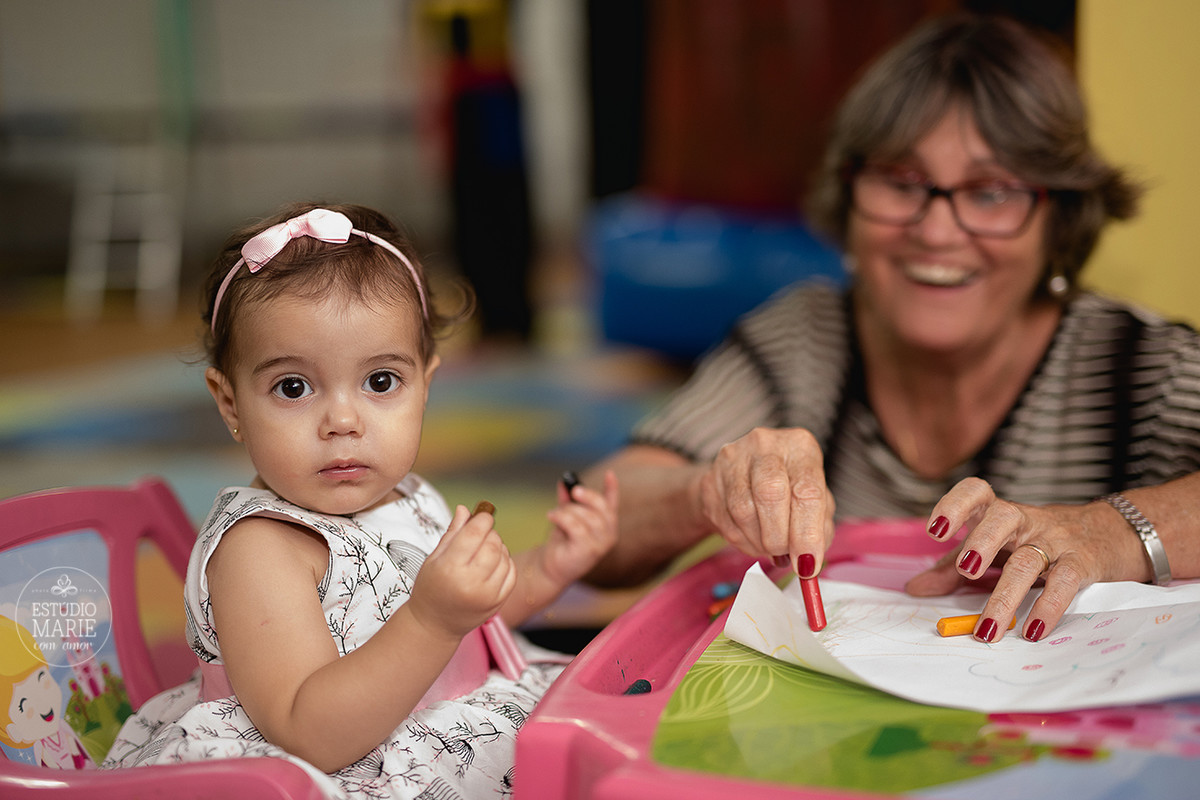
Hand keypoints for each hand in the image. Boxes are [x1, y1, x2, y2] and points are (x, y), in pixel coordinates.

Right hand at [407, 504, 515, 638]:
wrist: (435, 624)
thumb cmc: (431, 588)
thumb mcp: (434, 558)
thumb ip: (453, 533)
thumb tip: (465, 508)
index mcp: (450, 568)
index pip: (475, 533)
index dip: (482, 519)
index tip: (482, 515)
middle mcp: (471, 582)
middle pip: (492, 543)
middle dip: (489, 533)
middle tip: (480, 534)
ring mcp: (487, 595)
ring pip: (504, 556)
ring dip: (498, 547)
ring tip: (483, 551)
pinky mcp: (498, 602)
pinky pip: (511, 572)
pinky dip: (505, 562)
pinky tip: (492, 563)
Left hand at [542, 470, 619, 586]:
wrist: (551, 568)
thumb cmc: (562, 543)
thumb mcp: (566, 517)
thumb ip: (567, 500)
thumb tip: (563, 483)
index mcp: (606, 525)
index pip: (612, 504)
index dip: (613, 488)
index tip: (609, 473)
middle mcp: (609, 535)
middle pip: (603, 508)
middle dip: (587, 496)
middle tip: (574, 490)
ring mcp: (601, 545)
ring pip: (588, 517)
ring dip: (569, 510)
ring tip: (555, 513)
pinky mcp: (589, 551)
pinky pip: (577, 527)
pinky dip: (562, 518)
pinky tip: (551, 516)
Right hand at [696, 427, 834, 576]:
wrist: (743, 476)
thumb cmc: (789, 490)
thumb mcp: (816, 502)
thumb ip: (818, 529)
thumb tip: (807, 561)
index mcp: (799, 446)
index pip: (807, 491)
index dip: (808, 533)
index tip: (808, 563)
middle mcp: (764, 444)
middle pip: (771, 494)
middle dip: (780, 537)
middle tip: (785, 554)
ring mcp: (732, 460)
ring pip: (744, 511)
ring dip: (760, 541)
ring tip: (770, 546)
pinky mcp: (710, 480)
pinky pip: (726, 521)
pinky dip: (743, 541)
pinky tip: (753, 539)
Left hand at [905, 477, 1144, 641]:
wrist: (1111, 533)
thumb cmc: (1037, 541)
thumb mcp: (995, 549)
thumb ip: (952, 567)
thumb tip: (914, 588)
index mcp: (998, 514)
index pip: (976, 492)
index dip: (954, 505)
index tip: (935, 531)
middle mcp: (1025, 521)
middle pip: (1003, 519)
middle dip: (982, 542)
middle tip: (966, 570)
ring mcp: (1055, 540)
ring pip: (1029, 561)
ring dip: (1005, 596)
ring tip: (987, 629)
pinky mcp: (1082, 563)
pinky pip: (1065, 582)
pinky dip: (1048, 608)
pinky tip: (1032, 630)